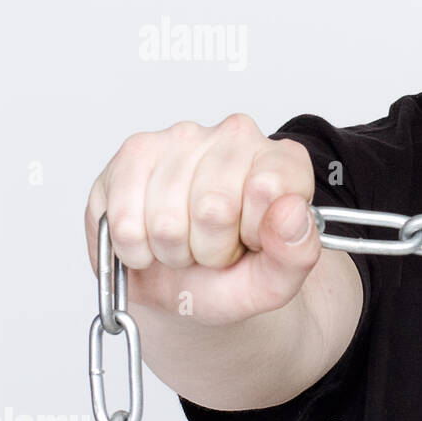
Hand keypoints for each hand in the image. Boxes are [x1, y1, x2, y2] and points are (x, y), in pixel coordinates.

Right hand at [84, 113, 320, 327]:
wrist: (185, 284)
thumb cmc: (234, 275)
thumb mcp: (276, 280)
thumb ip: (297, 252)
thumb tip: (292, 212)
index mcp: (284, 162)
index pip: (267, 189)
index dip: (254, 232)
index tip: (252, 241)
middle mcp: (237, 137)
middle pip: (213, 207)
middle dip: (210, 248)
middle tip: (214, 247)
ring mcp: (183, 138)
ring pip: (166, 219)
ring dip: (172, 249)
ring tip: (185, 243)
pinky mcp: (134, 152)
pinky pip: (124, 219)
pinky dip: (135, 247)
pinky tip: (151, 239)